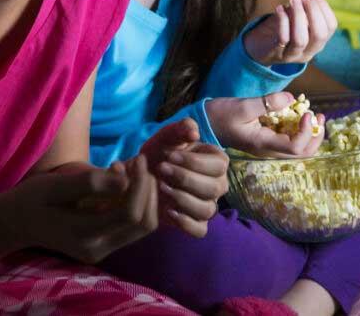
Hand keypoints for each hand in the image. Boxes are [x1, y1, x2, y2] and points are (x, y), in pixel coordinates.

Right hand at [3, 156, 158, 263]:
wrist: (16, 221)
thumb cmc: (33, 199)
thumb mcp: (57, 185)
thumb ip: (91, 183)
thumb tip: (125, 179)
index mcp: (85, 235)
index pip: (130, 214)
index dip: (141, 185)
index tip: (137, 158)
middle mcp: (98, 248)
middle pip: (143, 224)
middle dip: (149, 191)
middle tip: (138, 162)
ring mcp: (103, 249)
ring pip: (142, 226)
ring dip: (145, 196)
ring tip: (131, 169)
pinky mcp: (104, 244)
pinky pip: (131, 225)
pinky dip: (136, 201)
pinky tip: (123, 181)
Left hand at [140, 120, 228, 237]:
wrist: (141, 174)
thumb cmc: (159, 153)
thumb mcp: (167, 136)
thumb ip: (181, 128)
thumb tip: (194, 133)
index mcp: (216, 162)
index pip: (218, 165)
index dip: (194, 162)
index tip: (169, 155)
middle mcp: (217, 185)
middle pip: (214, 188)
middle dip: (186, 178)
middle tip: (161, 170)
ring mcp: (207, 205)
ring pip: (207, 210)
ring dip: (183, 199)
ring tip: (161, 188)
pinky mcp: (195, 222)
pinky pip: (200, 230)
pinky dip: (185, 223)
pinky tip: (168, 211)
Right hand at [206, 93, 325, 158]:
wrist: (205, 123)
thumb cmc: (220, 115)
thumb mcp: (243, 106)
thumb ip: (268, 103)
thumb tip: (292, 99)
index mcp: (263, 144)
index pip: (295, 147)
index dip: (306, 131)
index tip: (306, 112)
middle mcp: (268, 150)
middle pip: (302, 153)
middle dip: (315, 136)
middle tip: (318, 116)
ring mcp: (267, 146)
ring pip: (298, 149)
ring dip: (310, 133)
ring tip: (313, 114)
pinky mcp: (266, 140)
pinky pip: (289, 140)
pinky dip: (298, 129)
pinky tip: (299, 114)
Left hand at [243, 0, 336, 65]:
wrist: (261, 47)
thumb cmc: (282, 28)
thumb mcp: (295, 18)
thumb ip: (303, 7)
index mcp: (319, 42)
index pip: (331, 26)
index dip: (324, 7)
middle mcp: (310, 52)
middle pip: (320, 34)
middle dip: (313, 11)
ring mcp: (293, 55)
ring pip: (301, 39)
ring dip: (298, 16)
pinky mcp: (277, 54)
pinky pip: (282, 38)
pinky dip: (282, 20)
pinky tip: (279, 8)